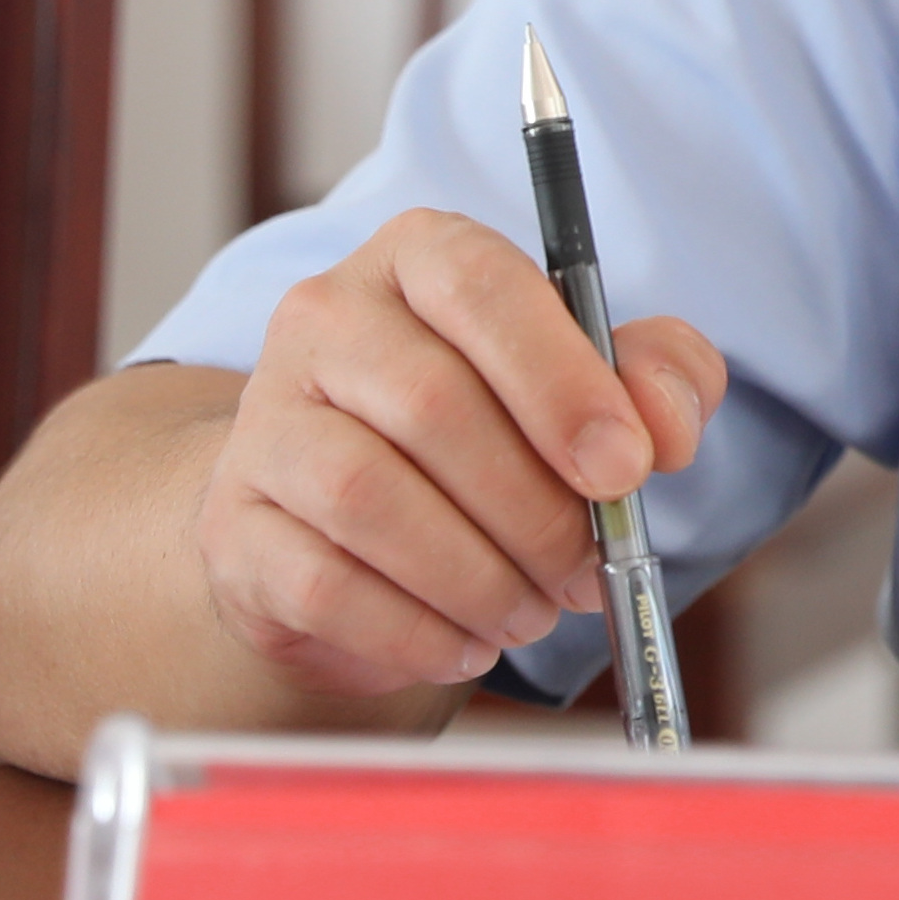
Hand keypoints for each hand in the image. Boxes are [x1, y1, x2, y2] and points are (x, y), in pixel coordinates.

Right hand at [189, 209, 720, 702]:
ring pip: (368, 496)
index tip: (626, 468)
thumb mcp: (585, 384)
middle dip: (533, 508)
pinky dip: (415, 630)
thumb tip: (664, 426)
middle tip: (584, 572)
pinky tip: (464, 642)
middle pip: (430, 404)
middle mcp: (324, 318)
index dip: (561, 380)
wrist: (338, 515)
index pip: (479, 285)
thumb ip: (654, 378)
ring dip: (475, 576)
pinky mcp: (234, 525)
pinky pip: (324, 584)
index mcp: (418, 257)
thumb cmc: (484, 433)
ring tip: (528, 612)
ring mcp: (264, 420)